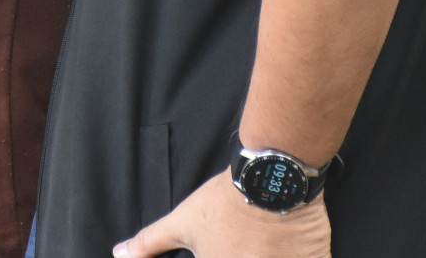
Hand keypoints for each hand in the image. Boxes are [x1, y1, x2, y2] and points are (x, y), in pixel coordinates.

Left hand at [114, 172, 330, 257]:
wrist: (271, 177)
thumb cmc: (224, 200)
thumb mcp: (182, 221)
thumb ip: (150, 243)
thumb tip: (120, 253)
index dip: (224, 256)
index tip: (233, 248)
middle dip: (250, 254)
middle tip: (252, 241)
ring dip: (275, 256)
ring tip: (268, 242)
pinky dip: (305, 256)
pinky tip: (292, 248)